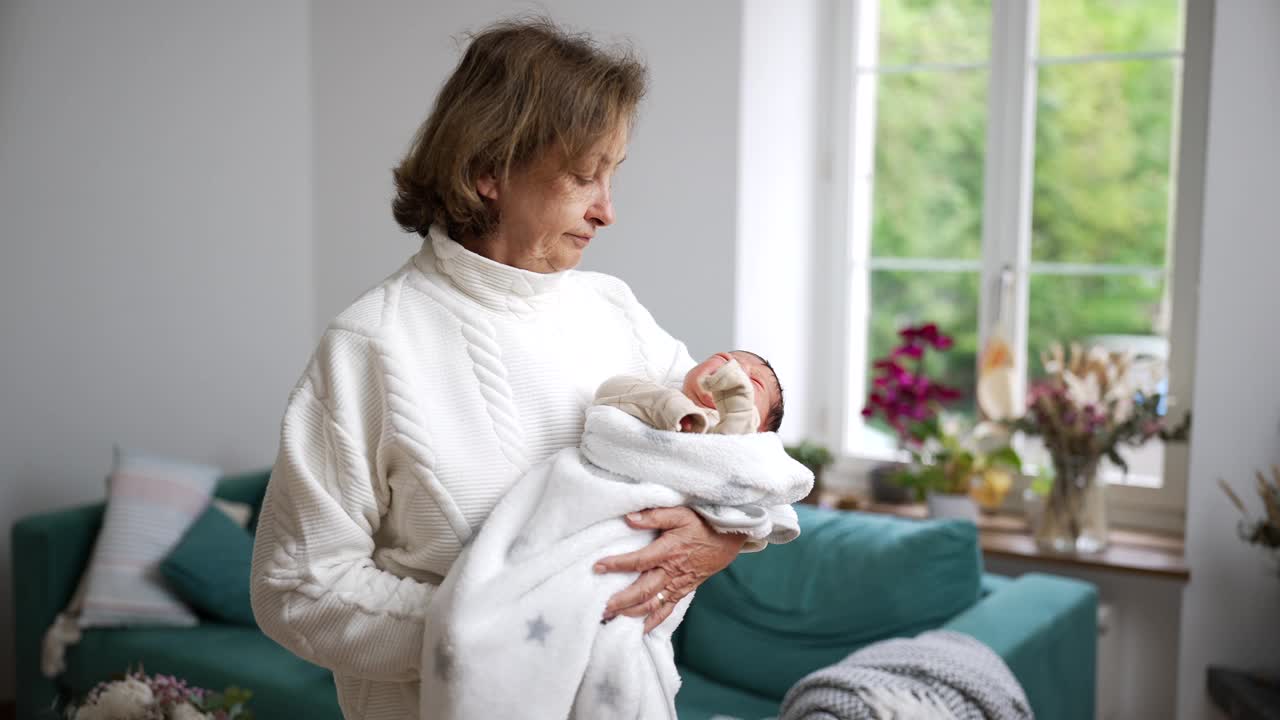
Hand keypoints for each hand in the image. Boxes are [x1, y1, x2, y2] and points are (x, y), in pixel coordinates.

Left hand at [595, 506, 746, 632]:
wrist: (728, 539)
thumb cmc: (702, 524)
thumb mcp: (680, 513)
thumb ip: (654, 516)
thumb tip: (629, 519)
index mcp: (668, 551)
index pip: (639, 561)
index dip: (617, 564)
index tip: (598, 566)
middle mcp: (672, 572)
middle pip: (643, 590)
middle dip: (620, 600)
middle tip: (601, 607)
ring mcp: (678, 584)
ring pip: (652, 604)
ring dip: (631, 613)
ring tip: (610, 618)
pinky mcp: (683, 591)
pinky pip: (666, 610)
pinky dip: (652, 621)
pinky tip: (638, 629)